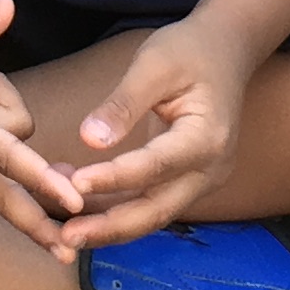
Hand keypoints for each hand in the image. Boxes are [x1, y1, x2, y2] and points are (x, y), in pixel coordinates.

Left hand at [59, 14, 261, 248]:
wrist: (226, 52)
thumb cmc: (189, 51)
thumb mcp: (154, 64)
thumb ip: (123, 103)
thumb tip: (88, 140)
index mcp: (207, 138)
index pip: (155, 166)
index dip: (114, 178)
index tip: (74, 184)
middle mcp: (209, 170)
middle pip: (157, 210)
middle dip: (110, 227)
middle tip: (65, 237)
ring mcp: (201, 181)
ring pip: (151, 214)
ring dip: (108, 223)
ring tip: (63, 228)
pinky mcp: (187, 183)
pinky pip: (150, 203)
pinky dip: (116, 207)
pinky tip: (79, 202)